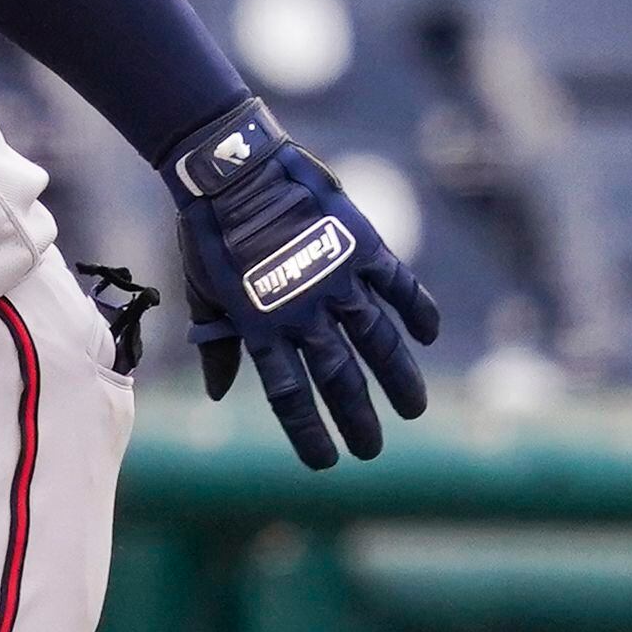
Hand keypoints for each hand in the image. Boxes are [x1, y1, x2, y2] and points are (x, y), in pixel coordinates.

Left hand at [161, 98, 443, 467]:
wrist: (232, 170)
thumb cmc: (208, 233)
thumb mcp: (203, 292)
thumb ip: (218, 344)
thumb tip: (220, 393)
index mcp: (261, 328)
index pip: (289, 394)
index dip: (309, 430)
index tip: (327, 461)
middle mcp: (305, 311)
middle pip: (340, 377)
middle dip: (358, 417)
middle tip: (374, 450)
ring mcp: (337, 279)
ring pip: (377, 341)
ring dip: (397, 378)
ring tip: (413, 409)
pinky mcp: (362, 246)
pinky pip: (397, 285)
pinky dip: (416, 309)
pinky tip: (428, 336)